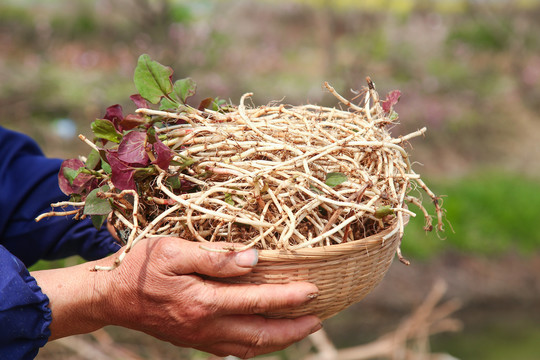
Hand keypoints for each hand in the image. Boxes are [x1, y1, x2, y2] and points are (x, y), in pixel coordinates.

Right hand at [33, 238, 320, 357]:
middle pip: (260, 334)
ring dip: (278, 340)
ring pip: (249, 347)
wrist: (109, 297)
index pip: (257, 301)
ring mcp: (200, 337)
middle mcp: (205, 325)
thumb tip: (253, 259)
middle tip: (317, 318)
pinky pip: (232, 349)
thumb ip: (215, 258)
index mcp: (203, 301)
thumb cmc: (140, 267)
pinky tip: (263, 337)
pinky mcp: (193, 340)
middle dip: (293, 329)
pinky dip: (255, 345)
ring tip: (299, 330)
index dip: (288, 298)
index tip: (313, 291)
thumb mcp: (173, 251)